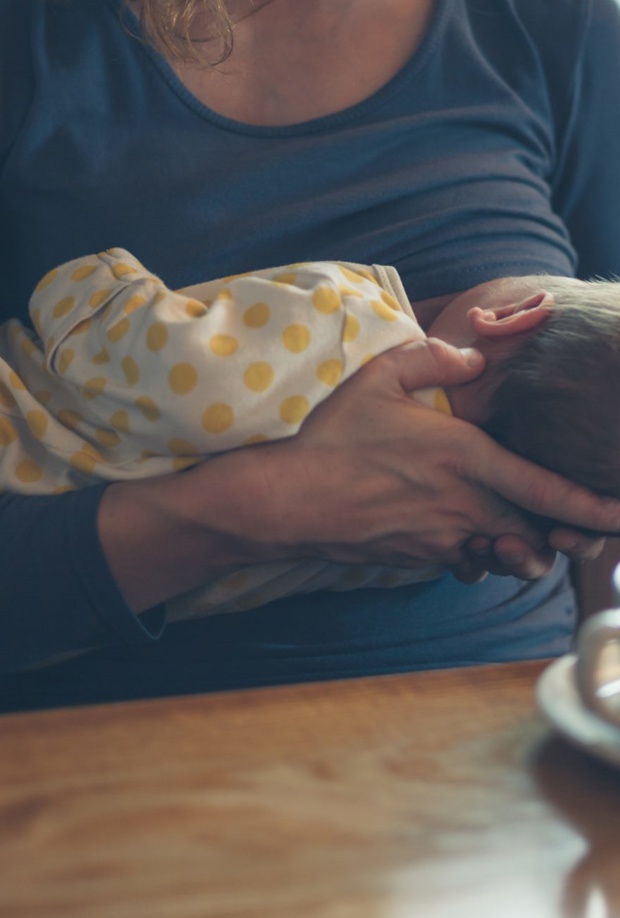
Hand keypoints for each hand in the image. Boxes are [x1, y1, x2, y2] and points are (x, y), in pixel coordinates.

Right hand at [100, 336, 619, 611]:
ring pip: (502, 552)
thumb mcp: (379, 377)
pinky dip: (473, 551)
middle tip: (573, 529)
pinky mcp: (419, 559)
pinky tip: (460, 531)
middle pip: (533, 531)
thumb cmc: (334, 437)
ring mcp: (441, 538)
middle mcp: (462, 505)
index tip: (618, 515)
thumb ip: (434, 358)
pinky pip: (464, 560)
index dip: (590, 506)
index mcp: (464, 458)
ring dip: (516, 545)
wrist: (288, 500)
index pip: (544, 488)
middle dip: (558, 534)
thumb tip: (474, 357)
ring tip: (515, 531)